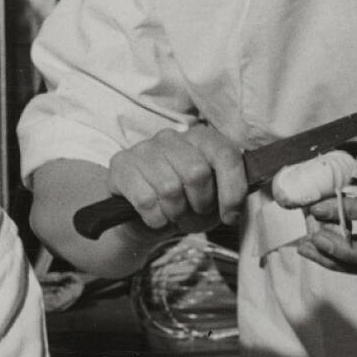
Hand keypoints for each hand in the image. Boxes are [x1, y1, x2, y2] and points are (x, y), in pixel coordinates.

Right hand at [106, 123, 247, 240]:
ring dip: (176, 214)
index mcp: (201, 138)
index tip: (230, 216)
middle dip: (200, 204)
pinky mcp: (121, 165)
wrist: (146, 216)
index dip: (232, 191)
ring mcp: (144, 149)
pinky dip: (155, 219)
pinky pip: (145, 200)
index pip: (225, 155)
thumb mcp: (215, 200)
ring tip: (174, 215)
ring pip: (169, 189)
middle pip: (196, 173)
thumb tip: (235, 209)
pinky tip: (155, 216)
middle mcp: (171, 137)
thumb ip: (231, 196)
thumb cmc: (186, 204)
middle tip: (194, 213)